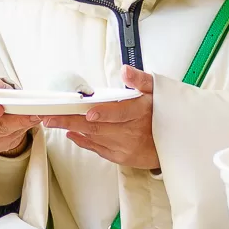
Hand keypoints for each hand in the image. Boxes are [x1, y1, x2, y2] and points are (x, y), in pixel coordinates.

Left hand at [36, 66, 158, 169]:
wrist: (178, 144)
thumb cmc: (163, 114)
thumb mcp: (158, 91)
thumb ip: (141, 80)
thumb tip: (125, 71)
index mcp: (141, 112)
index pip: (120, 113)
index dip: (104, 113)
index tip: (88, 112)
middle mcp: (132, 132)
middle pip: (98, 126)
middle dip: (71, 120)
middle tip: (50, 116)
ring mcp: (126, 147)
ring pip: (95, 137)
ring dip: (73, 129)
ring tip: (54, 121)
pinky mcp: (122, 157)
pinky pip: (98, 149)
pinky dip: (83, 141)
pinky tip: (71, 133)